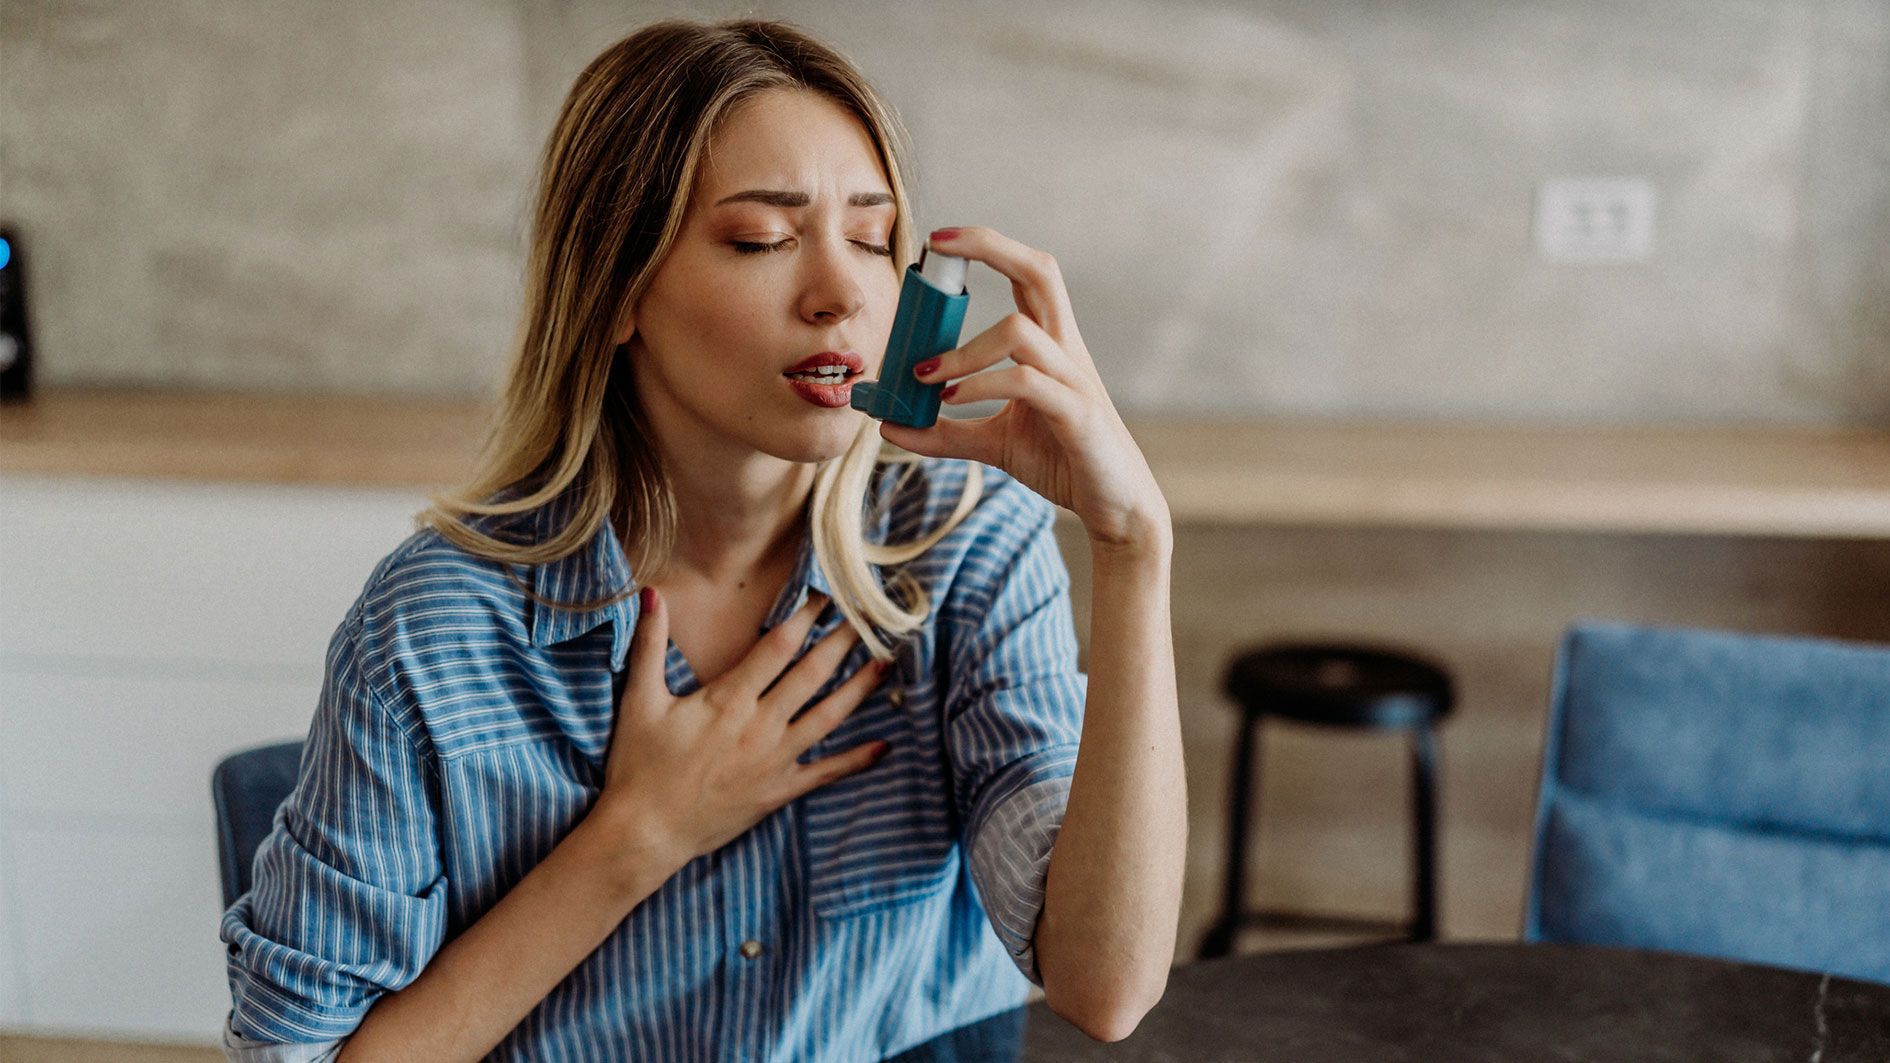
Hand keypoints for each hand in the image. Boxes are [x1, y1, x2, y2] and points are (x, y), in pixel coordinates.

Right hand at [591, 588, 891, 869]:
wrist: (645, 834)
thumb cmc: (638, 767)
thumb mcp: (639, 701)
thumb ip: (649, 645)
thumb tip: (652, 593)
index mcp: (728, 699)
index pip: (778, 646)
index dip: (806, 617)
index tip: (827, 595)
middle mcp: (759, 725)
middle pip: (812, 674)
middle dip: (843, 641)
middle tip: (870, 616)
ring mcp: (774, 760)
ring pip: (828, 717)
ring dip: (860, 688)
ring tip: (887, 663)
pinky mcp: (779, 791)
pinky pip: (826, 773)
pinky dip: (856, 760)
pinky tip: (884, 745)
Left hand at [875, 226, 1170, 551]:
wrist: (1115, 506)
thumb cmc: (1064, 462)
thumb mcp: (994, 444)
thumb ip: (945, 433)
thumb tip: (889, 425)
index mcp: (1051, 345)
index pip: (1027, 274)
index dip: (988, 246)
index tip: (939, 240)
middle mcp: (1066, 350)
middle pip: (1039, 272)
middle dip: (990, 247)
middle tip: (937, 247)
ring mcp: (1074, 380)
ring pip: (1020, 331)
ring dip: (963, 349)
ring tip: (924, 375)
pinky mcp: (1077, 415)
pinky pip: (1026, 383)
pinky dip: (981, 385)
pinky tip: (951, 401)